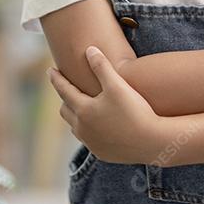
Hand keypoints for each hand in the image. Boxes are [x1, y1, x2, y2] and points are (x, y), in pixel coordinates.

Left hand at [47, 46, 160, 163]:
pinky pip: (89, 140)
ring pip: (75, 127)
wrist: (153, 142)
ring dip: (76, 115)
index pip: (63, 90)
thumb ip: (101, 66)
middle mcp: (82, 129)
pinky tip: (98, 126)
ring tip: (81, 107)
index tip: (50, 70)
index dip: (56, 78)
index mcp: (83, 110)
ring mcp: (92, 143)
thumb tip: (89, 50)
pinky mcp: (102, 154)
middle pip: (65, 110)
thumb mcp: (117, 85)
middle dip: (65, 98)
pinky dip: (89, 130)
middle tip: (68, 89)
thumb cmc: (135, 110)